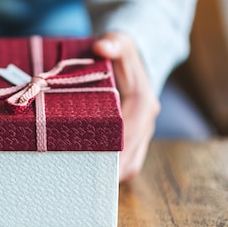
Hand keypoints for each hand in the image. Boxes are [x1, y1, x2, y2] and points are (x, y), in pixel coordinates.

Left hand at [93, 33, 159, 181]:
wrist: (130, 59)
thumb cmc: (121, 52)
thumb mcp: (120, 41)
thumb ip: (114, 42)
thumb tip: (102, 47)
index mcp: (144, 102)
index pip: (130, 133)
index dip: (115, 150)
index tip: (95, 164)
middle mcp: (146, 121)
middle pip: (131, 157)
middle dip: (110, 172)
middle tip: (81, 182)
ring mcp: (140, 132)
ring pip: (130, 164)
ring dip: (111, 176)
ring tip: (83, 185)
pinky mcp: (132, 138)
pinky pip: (126, 161)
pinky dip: (111, 172)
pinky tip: (89, 177)